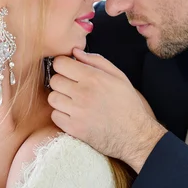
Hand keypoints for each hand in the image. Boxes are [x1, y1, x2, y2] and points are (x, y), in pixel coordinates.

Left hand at [48, 49, 165, 170]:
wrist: (134, 135)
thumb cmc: (128, 105)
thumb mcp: (119, 77)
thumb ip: (96, 61)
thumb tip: (76, 52)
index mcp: (94, 77)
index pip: (60, 64)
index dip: (63, 65)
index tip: (68, 71)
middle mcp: (83, 93)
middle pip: (54, 80)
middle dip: (61, 82)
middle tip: (72, 88)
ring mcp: (77, 112)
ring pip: (52, 98)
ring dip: (60, 99)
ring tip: (73, 102)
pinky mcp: (74, 128)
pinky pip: (55, 116)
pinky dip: (61, 115)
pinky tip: (73, 115)